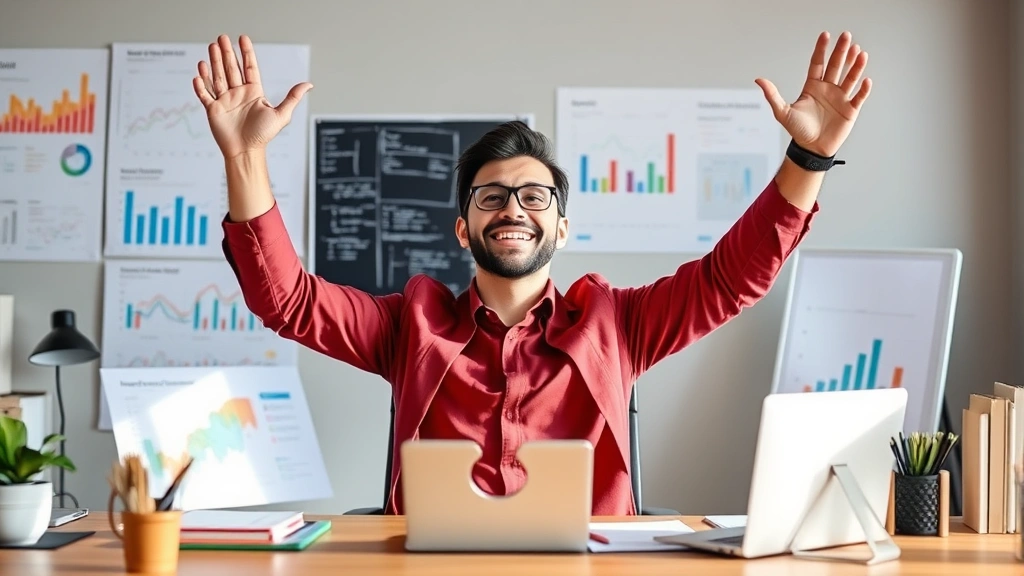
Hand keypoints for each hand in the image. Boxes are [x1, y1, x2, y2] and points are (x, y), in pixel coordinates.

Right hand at [192, 35, 311, 159]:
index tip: (242, 38)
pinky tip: (199, 72)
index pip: (249, 68)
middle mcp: (238, 94)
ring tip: (212, 47)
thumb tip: (309, 84)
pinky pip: (205, 95)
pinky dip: (201, 85)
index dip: (246, 53)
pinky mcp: (213, 109)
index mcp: (253, 92)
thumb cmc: (263, 135)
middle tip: (222, 37)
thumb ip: (293, 97)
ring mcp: (225, 101)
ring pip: (217, 77)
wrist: (246, 151)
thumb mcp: (282, 114)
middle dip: (227, 53)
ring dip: (214, 62)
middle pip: (231, 68)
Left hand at [755, 31, 870, 157]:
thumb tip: (759, 80)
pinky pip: (859, 96)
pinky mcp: (850, 109)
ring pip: (850, 78)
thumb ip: (772, 95)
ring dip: (855, 65)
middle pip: (836, 66)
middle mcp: (828, 89)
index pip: (818, 63)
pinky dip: (863, 89)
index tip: (826, 35)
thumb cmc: (798, 130)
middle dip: (841, 51)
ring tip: (860, 52)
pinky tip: (865, 79)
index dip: (822, 50)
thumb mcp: (782, 112)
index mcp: (812, 86)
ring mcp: (840, 98)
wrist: (811, 149)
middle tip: (846, 36)